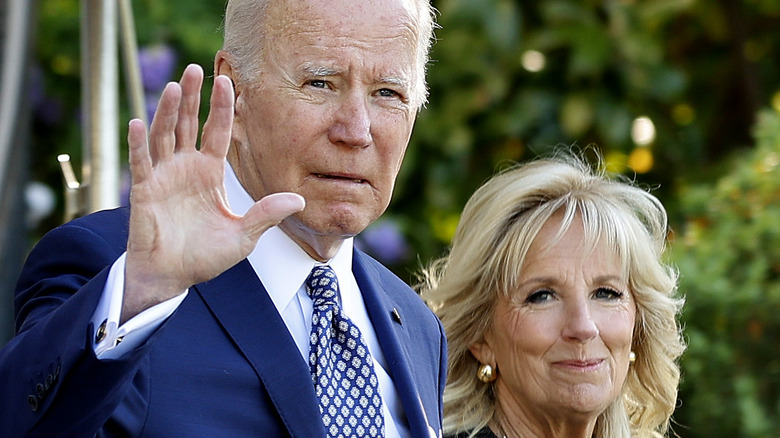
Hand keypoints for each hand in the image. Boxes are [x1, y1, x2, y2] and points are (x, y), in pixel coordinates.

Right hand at [122, 64, 303, 322]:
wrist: (173, 277)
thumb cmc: (205, 257)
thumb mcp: (244, 236)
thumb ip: (266, 215)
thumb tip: (300, 200)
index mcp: (209, 173)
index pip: (217, 132)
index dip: (222, 108)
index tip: (228, 82)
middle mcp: (186, 168)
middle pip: (188, 125)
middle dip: (191, 98)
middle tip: (195, 70)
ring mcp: (164, 177)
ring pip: (164, 136)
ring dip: (168, 112)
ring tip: (174, 86)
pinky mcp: (144, 191)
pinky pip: (141, 163)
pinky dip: (138, 143)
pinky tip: (138, 122)